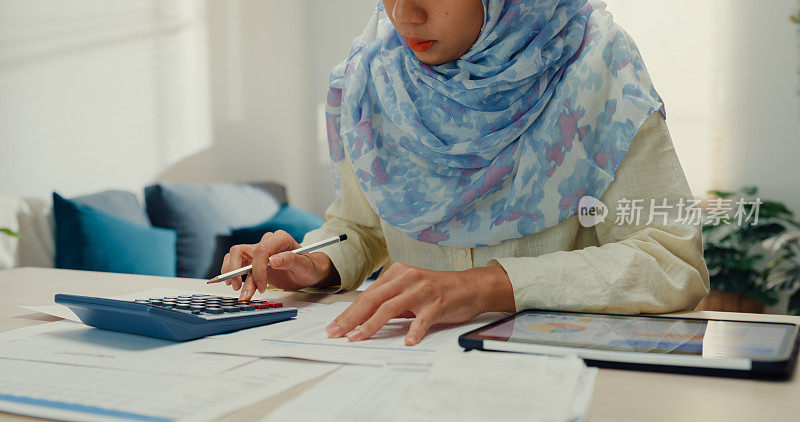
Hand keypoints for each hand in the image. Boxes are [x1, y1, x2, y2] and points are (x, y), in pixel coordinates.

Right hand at [220, 230, 338, 300]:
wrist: (308, 272)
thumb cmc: (308, 267)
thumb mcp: (304, 266)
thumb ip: (290, 260)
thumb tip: (273, 260)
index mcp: (280, 239)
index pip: (261, 250)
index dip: (258, 269)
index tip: (261, 286)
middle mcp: (267, 242)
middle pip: (241, 251)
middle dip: (237, 271)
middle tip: (239, 288)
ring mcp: (258, 251)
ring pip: (236, 259)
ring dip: (234, 276)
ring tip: (241, 293)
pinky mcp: (253, 261)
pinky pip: (236, 263)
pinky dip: (232, 274)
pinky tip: (235, 285)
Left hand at [325, 262, 514, 345]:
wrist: (470, 286)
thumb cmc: (438, 290)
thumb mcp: (409, 290)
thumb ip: (389, 300)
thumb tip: (363, 318)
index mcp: (397, 273)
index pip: (367, 295)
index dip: (349, 312)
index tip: (335, 326)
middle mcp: (407, 278)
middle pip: (372, 300)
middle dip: (351, 319)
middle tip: (336, 333)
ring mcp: (422, 290)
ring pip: (390, 308)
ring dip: (371, 325)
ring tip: (358, 338)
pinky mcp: (437, 303)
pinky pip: (422, 320)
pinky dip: (414, 332)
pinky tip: (407, 342)